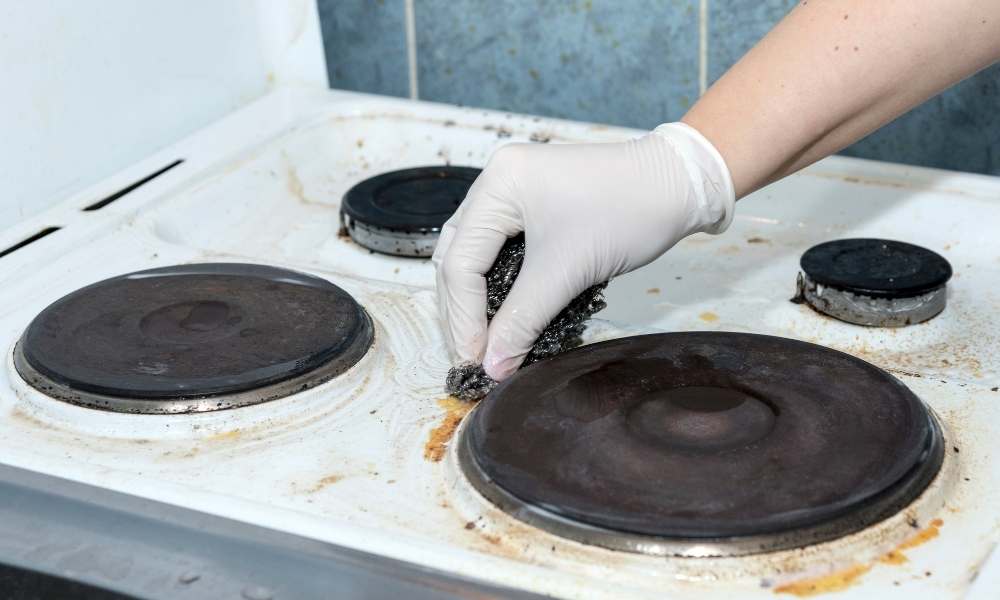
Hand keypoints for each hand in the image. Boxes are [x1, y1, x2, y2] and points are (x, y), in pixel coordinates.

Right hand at [432, 123, 734, 380]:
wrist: (679, 185)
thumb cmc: (630, 212)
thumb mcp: (569, 271)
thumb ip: (523, 320)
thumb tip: (494, 366)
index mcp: (499, 183)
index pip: (460, 260)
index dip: (464, 317)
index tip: (475, 360)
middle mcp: (497, 180)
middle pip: (459, 256)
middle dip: (462, 312)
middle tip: (471, 358)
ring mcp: (513, 190)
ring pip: (475, 255)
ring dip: (475, 301)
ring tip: (481, 344)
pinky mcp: (532, 204)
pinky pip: (498, 250)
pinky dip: (495, 286)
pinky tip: (499, 316)